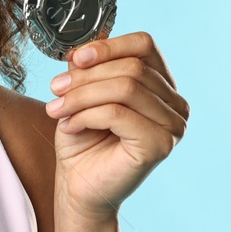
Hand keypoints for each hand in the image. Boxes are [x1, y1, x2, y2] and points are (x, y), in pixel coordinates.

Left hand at [44, 31, 187, 220]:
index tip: (75, 58)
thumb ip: (89, 68)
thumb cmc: (83, 140)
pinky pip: (119, 113)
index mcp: (162, 85)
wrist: (79, 186)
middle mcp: (175, 104)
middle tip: (55, 90)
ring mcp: (173, 125)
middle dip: (85, 77)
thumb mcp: (82, 94)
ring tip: (57, 109)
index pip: (144, 45)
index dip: (108, 46)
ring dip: (81, 96)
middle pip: (131, 67)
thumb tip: (84, 47)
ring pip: (124, 88)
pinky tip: (70, 126)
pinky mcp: (160, 145)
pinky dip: (86, 115)